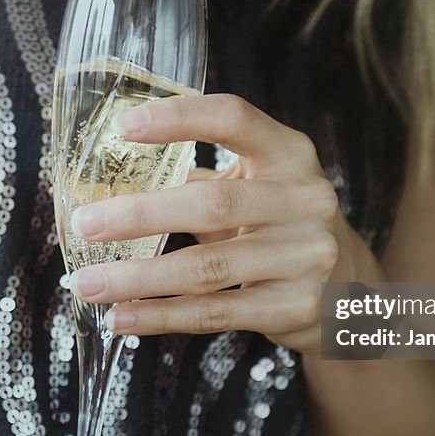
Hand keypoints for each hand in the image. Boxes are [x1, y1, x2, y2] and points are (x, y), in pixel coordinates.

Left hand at [68, 93, 344, 353]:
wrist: (350, 289)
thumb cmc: (281, 225)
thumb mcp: (259, 187)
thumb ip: (201, 181)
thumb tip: (109, 188)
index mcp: (290, 154)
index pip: (234, 118)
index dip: (179, 118)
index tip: (122, 127)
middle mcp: (306, 199)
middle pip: (213, 203)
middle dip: (140, 215)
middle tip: (84, 224)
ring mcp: (306, 256)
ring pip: (207, 267)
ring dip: (138, 277)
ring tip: (86, 283)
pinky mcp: (297, 307)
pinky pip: (216, 312)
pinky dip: (161, 316)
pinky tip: (122, 317)